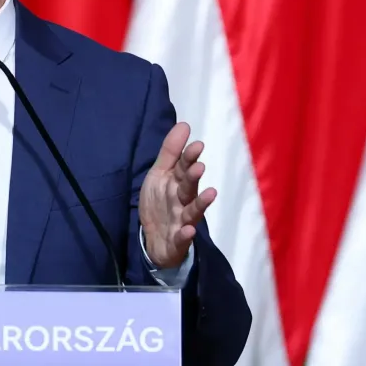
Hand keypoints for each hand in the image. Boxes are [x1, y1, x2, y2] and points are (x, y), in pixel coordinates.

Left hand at [139, 122, 215, 268]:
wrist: (154, 240)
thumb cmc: (160, 203)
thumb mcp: (160, 174)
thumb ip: (171, 152)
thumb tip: (184, 124)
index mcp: (177, 184)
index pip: (184, 168)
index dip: (189, 158)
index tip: (197, 145)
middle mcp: (182, 201)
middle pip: (189, 188)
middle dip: (193, 177)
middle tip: (199, 166)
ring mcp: (182, 221)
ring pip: (193, 212)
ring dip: (201, 203)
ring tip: (211, 193)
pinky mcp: (177, 241)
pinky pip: (182, 238)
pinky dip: (185, 235)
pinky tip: (188, 230)